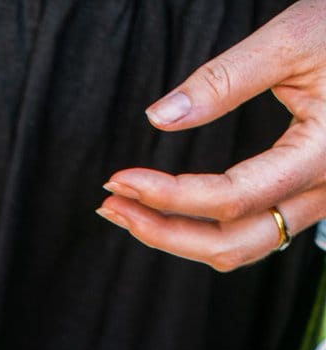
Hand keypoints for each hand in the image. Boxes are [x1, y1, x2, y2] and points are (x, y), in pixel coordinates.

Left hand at [98, 0, 325, 269]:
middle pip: (233, 245)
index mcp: (324, 155)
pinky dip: (206, 230)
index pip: (232, 198)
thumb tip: (158, 116)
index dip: (169, 195)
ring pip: (243, 249)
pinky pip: (255, 233)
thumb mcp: (294, 36)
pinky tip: (169, 210)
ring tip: (128, 211)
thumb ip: (225, 78)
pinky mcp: (311, 195)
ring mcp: (320, 200)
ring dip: (180, 239)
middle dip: (164, 233)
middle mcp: (325, 191)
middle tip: (110, 207)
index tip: (120, 179)